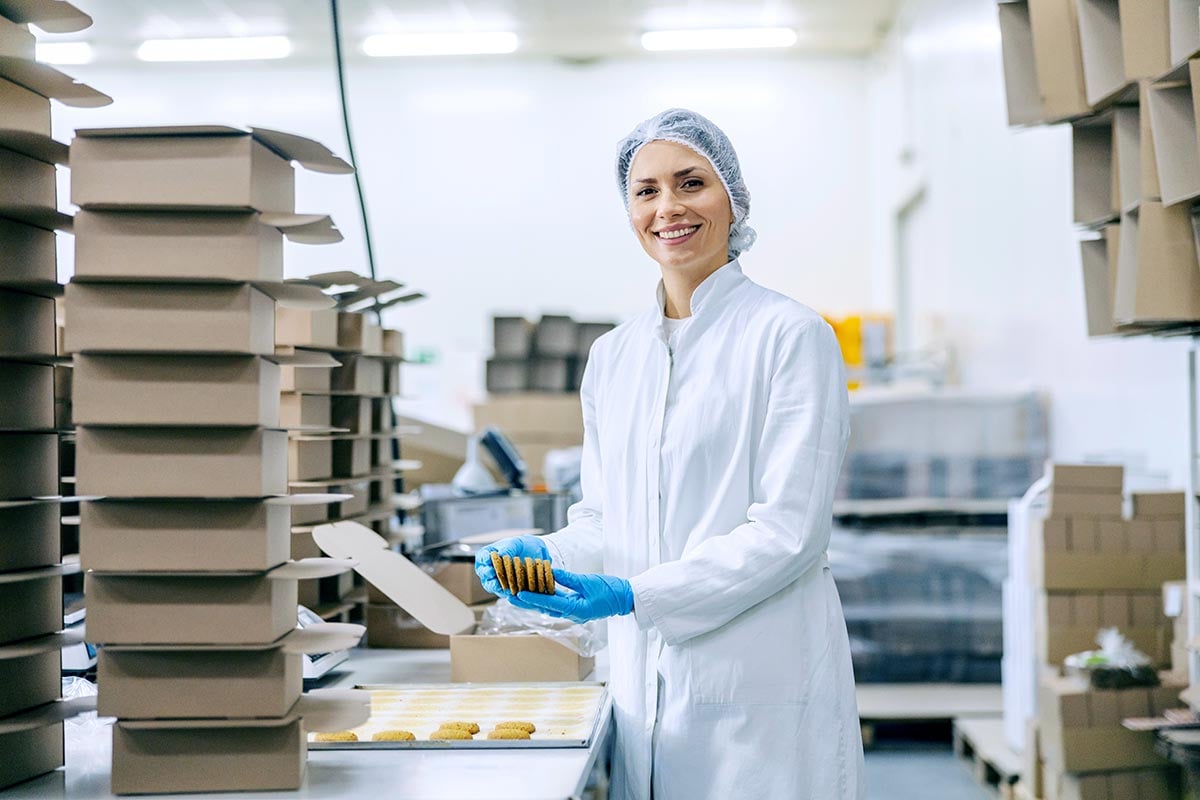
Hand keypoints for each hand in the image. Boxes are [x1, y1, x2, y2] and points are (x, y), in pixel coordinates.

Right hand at [474, 536, 549, 595]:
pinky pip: (501, 592)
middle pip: (483, 573)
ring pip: (490, 585)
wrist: (533, 556)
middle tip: (492, 571)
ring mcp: (494, 580)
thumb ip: (508, 548)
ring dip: (494, 585)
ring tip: (499, 584)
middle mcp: (488, 569)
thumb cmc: (520, 547)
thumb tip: (502, 554)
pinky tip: (511, 589)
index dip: (484, 558)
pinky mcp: (503, 590)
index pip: (482, 557)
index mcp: (487, 555)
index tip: (488, 558)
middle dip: (487, 573)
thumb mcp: (515, 543)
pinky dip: (505, 591)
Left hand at [509, 569, 633, 622]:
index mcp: (576, 609)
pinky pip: (557, 605)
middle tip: (511, 596)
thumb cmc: (610, 590)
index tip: (519, 594)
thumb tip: (551, 572)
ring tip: (519, 594)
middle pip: (545, 608)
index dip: (533, 598)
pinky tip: (537, 593)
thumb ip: (568, 579)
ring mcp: (574, 613)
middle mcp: (572, 614)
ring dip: (535, 601)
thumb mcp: (588, 581)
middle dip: (528, 602)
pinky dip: (546, 599)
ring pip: (549, 607)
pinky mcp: (576, 609)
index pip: (550, 603)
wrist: (625, 599)